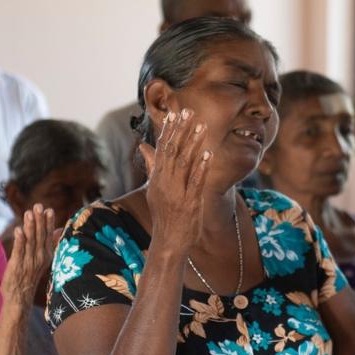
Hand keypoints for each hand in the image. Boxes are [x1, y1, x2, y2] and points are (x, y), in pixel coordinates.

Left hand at [2, 203, 58, 306]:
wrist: (20, 295)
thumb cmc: (30, 274)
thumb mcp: (43, 257)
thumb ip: (50, 242)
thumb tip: (59, 229)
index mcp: (46, 253)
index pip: (48, 235)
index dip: (48, 222)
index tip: (48, 210)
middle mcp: (39, 256)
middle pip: (39, 235)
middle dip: (39, 220)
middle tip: (38, 205)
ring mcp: (28, 261)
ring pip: (30, 241)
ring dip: (29, 227)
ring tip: (28, 213)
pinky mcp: (17, 265)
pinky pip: (19, 251)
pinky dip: (19, 241)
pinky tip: (18, 230)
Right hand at [138, 109, 209, 252]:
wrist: (167, 242)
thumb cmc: (164, 215)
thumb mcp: (154, 189)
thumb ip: (152, 166)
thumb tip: (144, 145)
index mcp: (156, 178)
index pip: (161, 149)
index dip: (169, 130)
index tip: (176, 113)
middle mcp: (164, 183)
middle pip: (172, 151)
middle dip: (181, 130)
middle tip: (189, 111)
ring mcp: (176, 193)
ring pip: (184, 163)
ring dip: (193, 143)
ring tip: (202, 126)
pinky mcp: (189, 203)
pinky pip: (196, 182)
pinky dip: (202, 168)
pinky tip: (209, 154)